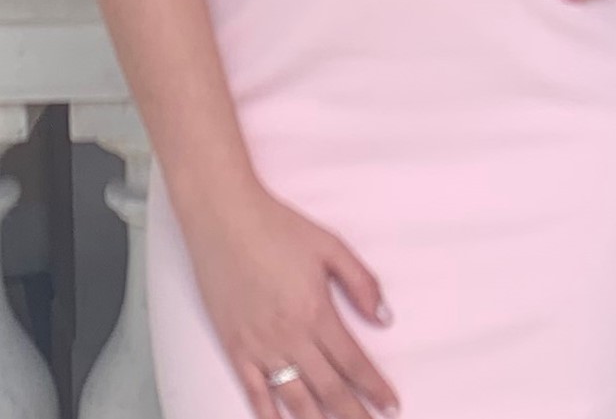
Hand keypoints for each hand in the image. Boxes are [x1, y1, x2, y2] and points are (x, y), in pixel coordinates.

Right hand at [180, 181, 397, 418]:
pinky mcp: (235, 347)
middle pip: (330, 390)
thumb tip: (385, 318)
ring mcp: (260, 346)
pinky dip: (269, 415)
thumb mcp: (330, 246)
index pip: (354, 364)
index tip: (392, 406)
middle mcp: (290, 336)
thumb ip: (361, 283)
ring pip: (296, 399)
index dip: (375, 389)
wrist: (223, 217)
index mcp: (316, 312)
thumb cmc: (276, 227)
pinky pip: (254, 392)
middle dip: (354, 415)